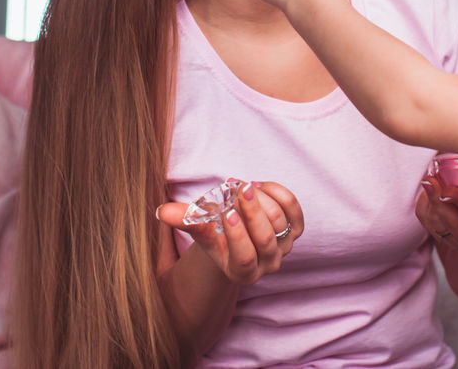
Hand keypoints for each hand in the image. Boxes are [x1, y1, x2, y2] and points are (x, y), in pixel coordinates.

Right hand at [157, 180, 304, 285]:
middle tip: (240, 187)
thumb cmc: (216, 235)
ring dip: (262, 198)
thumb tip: (162, 211)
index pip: (245, 256)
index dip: (238, 235)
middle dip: (253, 210)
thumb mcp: (201, 231)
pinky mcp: (295, 230)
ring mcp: (284, 247)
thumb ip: (184, 220)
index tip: (228, 212)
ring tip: (243, 186)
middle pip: (266, 238)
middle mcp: (267, 264)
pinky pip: (294, 209)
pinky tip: (260, 185)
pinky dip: (278, 193)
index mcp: (243, 272)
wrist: (236, 237)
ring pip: (280, 220)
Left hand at [417, 161, 457, 253]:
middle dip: (439, 201)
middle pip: (454, 224)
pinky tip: (429, 191)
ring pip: (438, 225)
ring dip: (431, 202)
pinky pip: (428, 224)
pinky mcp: (445, 240)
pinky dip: (426, 207)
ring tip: (429, 180)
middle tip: (429, 179)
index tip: (447, 189)